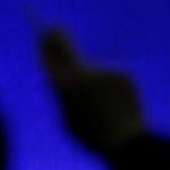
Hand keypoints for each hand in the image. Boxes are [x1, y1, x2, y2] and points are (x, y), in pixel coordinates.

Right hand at [40, 28, 143, 153]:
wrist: (126, 140)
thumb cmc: (93, 136)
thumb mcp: (68, 120)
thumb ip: (64, 97)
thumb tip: (66, 79)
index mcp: (65, 88)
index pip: (51, 59)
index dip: (46, 47)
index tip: (43, 35)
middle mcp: (83, 74)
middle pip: (67, 48)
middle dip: (58, 39)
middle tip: (52, 29)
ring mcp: (104, 70)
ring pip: (94, 69)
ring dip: (95, 80)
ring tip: (103, 106)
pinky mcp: (122, 71)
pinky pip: (111, 75)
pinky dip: (111, 85)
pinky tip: (117, 103)